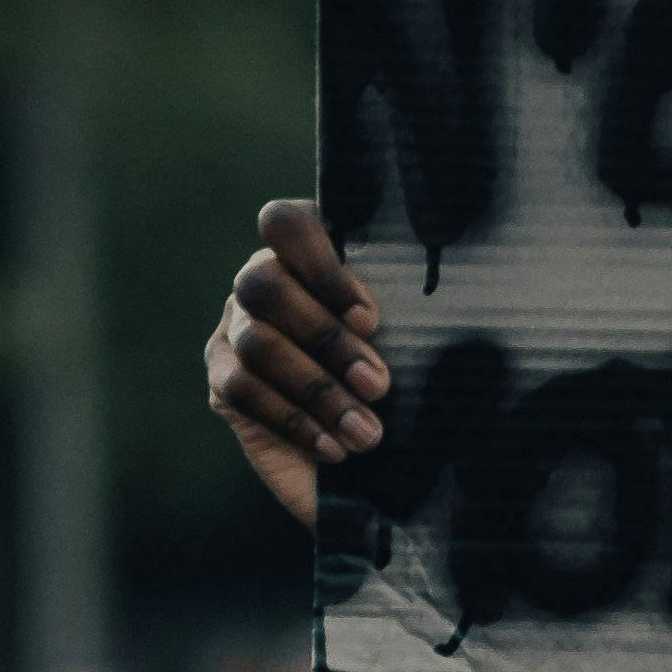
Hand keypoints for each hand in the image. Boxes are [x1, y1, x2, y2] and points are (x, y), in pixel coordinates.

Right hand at [203, 200, 389, 527]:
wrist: (368, 447)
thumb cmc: (406, 370)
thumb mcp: (415, 340)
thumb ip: (415, 319)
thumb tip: (449, 326)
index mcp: (311, 252)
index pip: (289, 223)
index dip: (325, 268)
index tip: (371, 320)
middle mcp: (264, 278)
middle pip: (266, 285)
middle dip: (327, 339)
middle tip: (379, 385)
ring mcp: (236, 325)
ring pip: (258, 342)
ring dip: (318, 390)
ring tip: (366, 431)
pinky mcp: (223, 376)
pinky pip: (243, 390)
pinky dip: (293, 421)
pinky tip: (333, 447)